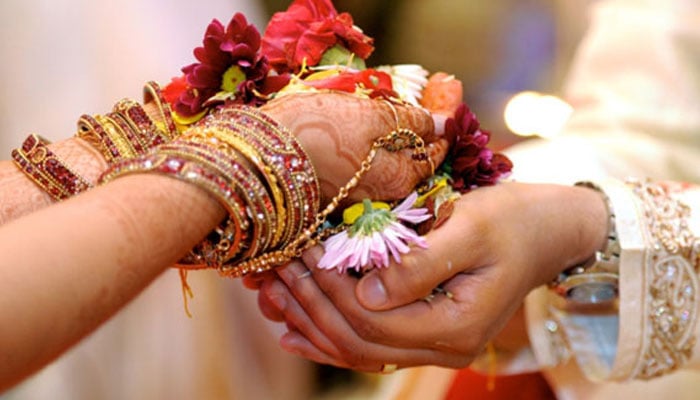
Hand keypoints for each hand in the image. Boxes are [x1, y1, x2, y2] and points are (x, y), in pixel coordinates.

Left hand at [246, 183, 608, 370]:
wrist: (548, 230)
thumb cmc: (515, 219)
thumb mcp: (473, 228)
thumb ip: (421, 263)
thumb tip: (366, 291)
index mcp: (457, 325)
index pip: (374, 320)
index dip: (331, 290)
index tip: (300, 251)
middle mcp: (444, 347)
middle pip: (360, 341)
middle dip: (312, 306)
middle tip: (274, 269)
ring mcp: (435, 345)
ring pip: (359, 349)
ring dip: (312, 323)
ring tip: (272, 296)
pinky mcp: (426, 330)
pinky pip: (370, 346)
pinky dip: (329, 336)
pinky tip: (294, 330)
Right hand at [261, 92, 448, 202]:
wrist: (253, 158)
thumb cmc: (317, 133)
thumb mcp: (371, 117)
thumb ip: (412, 120)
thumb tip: (443, 122)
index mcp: (397, 180)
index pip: (433, 154)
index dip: (440, 127)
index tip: (442, 103)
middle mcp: (379, 198)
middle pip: (407, 161)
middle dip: (412, 133)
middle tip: (410, 104)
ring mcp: (352, 199)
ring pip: (380, 165)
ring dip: (384, 140)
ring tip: (375, 111)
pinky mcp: (328, 196)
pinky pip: (355, 170)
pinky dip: (359, 149)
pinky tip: (348, 129)